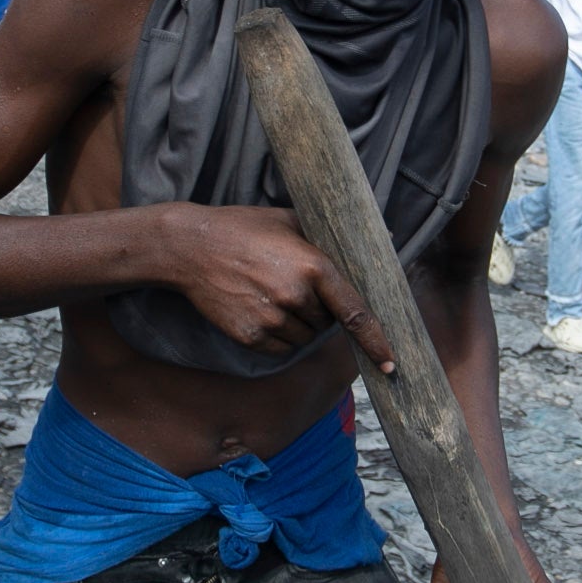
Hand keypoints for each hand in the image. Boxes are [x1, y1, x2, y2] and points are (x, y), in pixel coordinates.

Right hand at [161, 205, 395, 366]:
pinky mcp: (251, 336)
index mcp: (313, 266)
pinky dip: (278, 336)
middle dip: (318, 311)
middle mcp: (296, 296)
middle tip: (291, 286)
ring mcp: (272, 319)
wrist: (191, 248)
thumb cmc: (243, 229)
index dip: (375, 340)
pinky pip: (281, 349)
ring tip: (271, 295)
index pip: (354, 312)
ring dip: (298, 325)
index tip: (390, 361)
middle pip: (326, 323)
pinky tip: (259, 309)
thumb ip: (329, 233)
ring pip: (304, 339)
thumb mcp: (289, 220)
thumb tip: (384, 234)